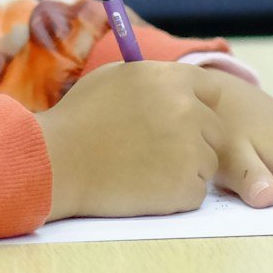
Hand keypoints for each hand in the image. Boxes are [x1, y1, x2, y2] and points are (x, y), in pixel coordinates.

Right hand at [36, 65, 272, 221]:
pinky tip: (270, 202)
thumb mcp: (157, 115)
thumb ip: (210, 131)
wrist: (40, 154)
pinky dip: (244, 184)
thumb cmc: (95, 141)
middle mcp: (221, 107)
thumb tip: (264, 170)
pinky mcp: (181, 161)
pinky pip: (221, 182)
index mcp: (223, 97)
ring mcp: (204, 133)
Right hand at [38, 63, 223, 220]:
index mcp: (171, 79)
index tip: (185, 121)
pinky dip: (176, 195)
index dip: (199, 106)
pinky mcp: (186, 187)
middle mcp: (188, 110)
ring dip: (185, 169)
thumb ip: (152, 77)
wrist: (57, 163)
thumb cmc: (78, 119)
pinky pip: (196, 192)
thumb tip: (174, 81)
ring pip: (208, 163)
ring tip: (145, 170)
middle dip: (194, 141)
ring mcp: (190, 150)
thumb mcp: (114, 78)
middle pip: (215, 130)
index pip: (211, 91)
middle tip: (158, 152)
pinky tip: (145, 188)